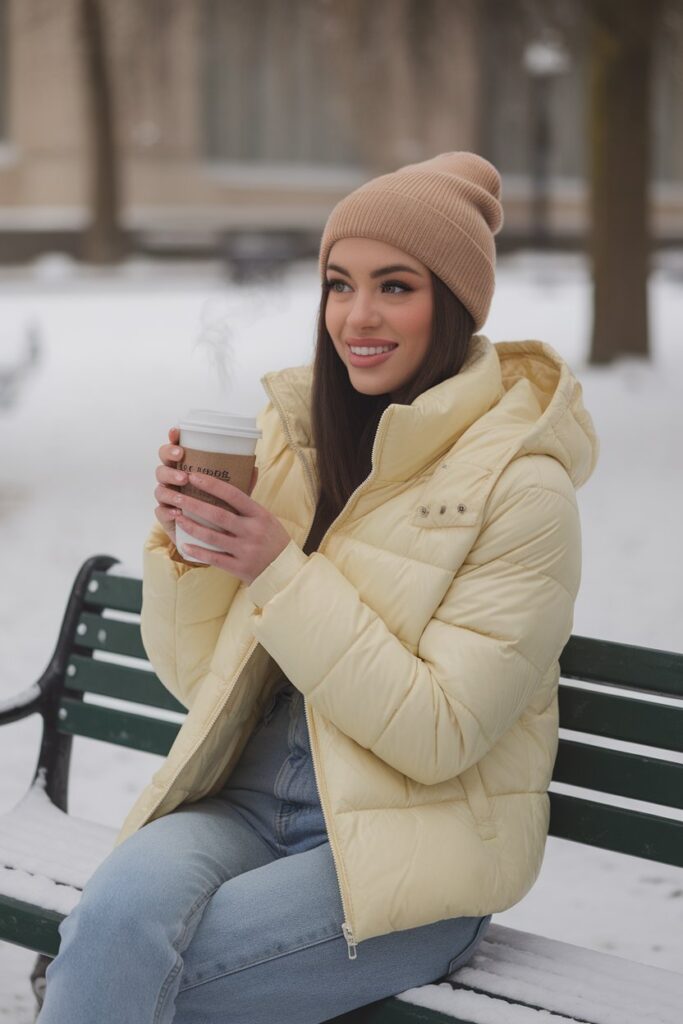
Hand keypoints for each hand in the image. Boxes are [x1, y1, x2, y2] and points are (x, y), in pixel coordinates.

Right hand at [153, 428, 258, 551]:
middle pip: (163, 465)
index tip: (176, 432)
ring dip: (169, 488)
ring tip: (182, 491)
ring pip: (160, 487)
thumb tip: (255, 468)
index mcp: (187, 468)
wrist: (210, 537)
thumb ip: (240, 481)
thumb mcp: (231, 495)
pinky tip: (177, 512)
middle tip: (184, 469)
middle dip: (169, 463)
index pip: (175, 448)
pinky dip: (168, 511)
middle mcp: (174, 480)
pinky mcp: (165, 516)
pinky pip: (160, 511)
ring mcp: (168, 498)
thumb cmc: (220, 509)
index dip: (172, 438)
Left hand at [174, 471, 290, 584]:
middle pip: (219, 515)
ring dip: (192, 526)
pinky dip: (198, 552)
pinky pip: (215, 558)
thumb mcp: (268, 518)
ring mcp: (246, 550)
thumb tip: (247, 468)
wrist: (286, 570)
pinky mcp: (240, 567)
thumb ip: (250, 501)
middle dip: (194, 505)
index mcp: (260, 515)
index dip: (212, 485)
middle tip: (176, 496)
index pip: (234, 495)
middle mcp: (253, 531)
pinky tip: (185, 545)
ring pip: (213, 537)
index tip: (194, 476)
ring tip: (177, 517)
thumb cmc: (274, 540)